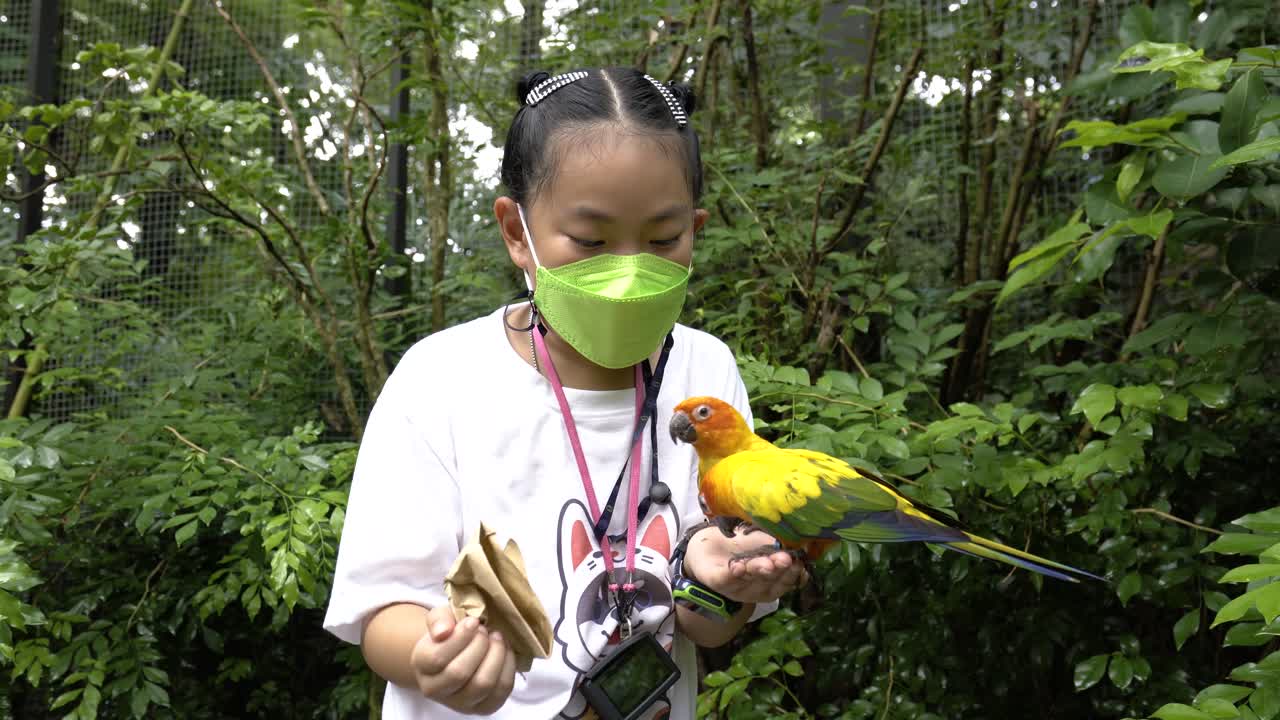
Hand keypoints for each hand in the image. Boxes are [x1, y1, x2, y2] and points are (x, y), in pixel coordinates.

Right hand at [410, 606, 517, 714]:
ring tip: (496, 638)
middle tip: (484, 630)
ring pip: (482, 684)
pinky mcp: (483, 707)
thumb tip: (443, 631)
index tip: (473, 622)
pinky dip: (508, 666)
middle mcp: (436, 689)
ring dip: (496, 655)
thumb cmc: (448, 633)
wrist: (455, 654)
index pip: (437, 658)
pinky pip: (501, 690)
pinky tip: (504, 650)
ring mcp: (459, 703)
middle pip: (460, 673)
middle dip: (479, 645)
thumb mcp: (441, 618)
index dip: (460, 637)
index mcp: (421, 665)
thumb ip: (440, 619)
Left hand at [681, 525, 808, 604]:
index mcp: (770, 583)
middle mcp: (755, 589)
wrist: (711, 544)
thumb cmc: (744, 546)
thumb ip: (782, 546)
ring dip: (758, 570)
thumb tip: (804, 543)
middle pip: (769, 581)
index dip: (792, 574)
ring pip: (749, 579)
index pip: (785, 582)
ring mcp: (736, 587)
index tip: (799, 562)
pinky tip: (739, 566)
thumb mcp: (766, 544)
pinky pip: (726, 579)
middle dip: (778, 570)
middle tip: (786, 560)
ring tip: (767, 563)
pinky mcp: (717, 581)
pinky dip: (733, 573)